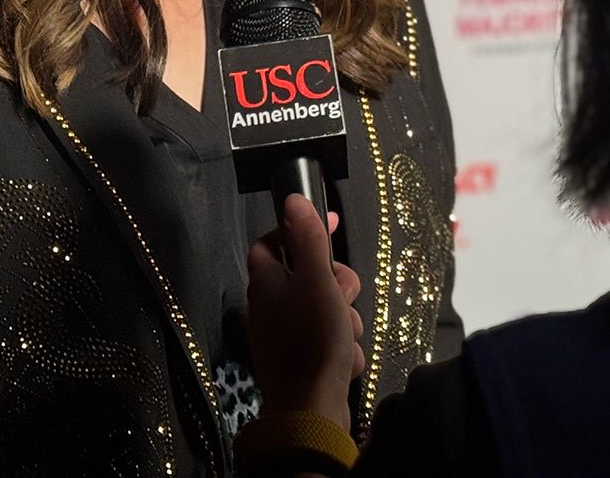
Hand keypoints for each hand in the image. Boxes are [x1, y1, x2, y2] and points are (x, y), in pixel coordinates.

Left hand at [246, 195, 363, 431]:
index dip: (298, 230)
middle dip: (336, 284)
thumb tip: (292, 199)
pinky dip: (341, 347)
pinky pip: (330, 340)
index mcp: (265, 282)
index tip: (330, 225)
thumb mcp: (316, 280)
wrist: (311, 410)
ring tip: (343, 337)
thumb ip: (308, 239)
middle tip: (342, 295)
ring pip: (327, 308)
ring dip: (344, 319)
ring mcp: (286, 335)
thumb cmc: (312, 339)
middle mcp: (271, 306)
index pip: (272, 241)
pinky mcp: (303, 360)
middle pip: (309, 275)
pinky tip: (344, 361)